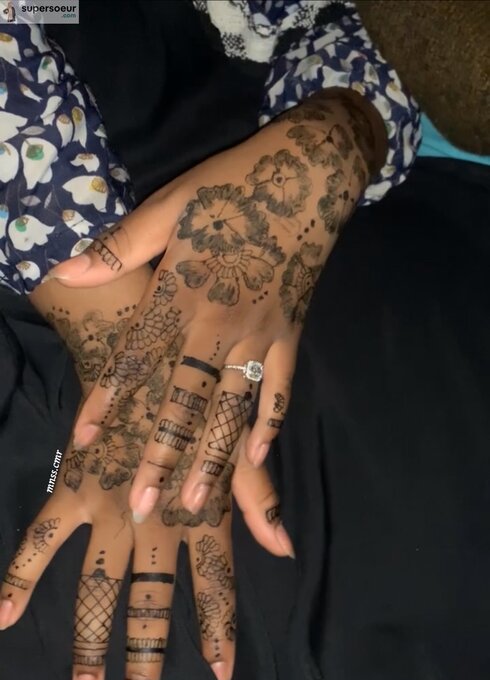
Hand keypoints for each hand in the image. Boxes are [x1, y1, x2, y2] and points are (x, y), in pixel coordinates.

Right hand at [0, 276, 286, 679]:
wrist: (141, 339)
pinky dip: (17, 577)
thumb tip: (284, 549)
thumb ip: (254, 501)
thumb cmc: (193, 391)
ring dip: (89, 644)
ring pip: (97, 588)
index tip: (221, 678)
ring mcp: (111, 509)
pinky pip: (41, 540)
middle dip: (148, 662)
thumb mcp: (232, 443)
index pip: (216, 584)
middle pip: (153, 604)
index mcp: (201, 511)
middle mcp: (157, 521)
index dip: (219, 630)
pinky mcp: (71, 488)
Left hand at [48, 89, 381, 522]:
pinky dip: (270, 423)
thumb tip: (64, 273)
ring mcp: (260, 333)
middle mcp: (220, 322)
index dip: (109, 398)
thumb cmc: (230, 187)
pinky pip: (280, 388)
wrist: (309, 174)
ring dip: (213, 457)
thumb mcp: (167, 205)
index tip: (85, 440)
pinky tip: (259, 457)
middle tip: (142, 505)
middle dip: (162, 455)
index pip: (138, 356)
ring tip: (197, 501)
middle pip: (186, 401)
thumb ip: (119, 248)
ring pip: (233, 407)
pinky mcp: (291, 335)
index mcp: (184, 290)